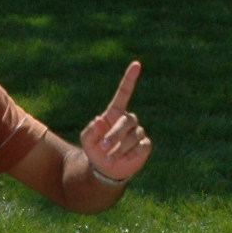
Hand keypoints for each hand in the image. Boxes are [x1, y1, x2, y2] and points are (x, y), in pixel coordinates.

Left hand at [80, 61, 150, 182]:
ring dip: (120, 148)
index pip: (124, 92)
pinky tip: (124, 159)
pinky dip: (131, 154)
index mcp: (114, 113)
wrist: (106, 168)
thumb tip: (99, 121)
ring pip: (134, 136)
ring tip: (110, 158)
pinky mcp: (145, 145)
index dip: (130, 78)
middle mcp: (128, 120)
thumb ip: (89, 131)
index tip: (136, 64)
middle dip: (114, 135)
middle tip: (103, 147)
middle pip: (127, 121)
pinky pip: (141, 146)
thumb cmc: (95, 149)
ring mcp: (138, 132)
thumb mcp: (86, 140)